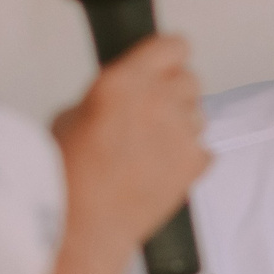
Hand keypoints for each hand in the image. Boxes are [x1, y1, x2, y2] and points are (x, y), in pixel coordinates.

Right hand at [53, 36, 207, 255]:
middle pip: (190, 79)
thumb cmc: (68, 178)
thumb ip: (108, 96)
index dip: (169, 56)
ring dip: (181, 125)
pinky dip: (189, 159)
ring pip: (198, 114)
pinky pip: (204, 149)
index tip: (166, 64)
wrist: (83, 228)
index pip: (172, 45)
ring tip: (151, 150)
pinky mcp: (195, 163)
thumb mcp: (70, 117)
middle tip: (153, 114)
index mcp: (122, 81)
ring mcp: (181, 132)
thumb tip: (127, 94)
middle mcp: (157, 100)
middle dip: (174, 93)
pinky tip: (161, 170)